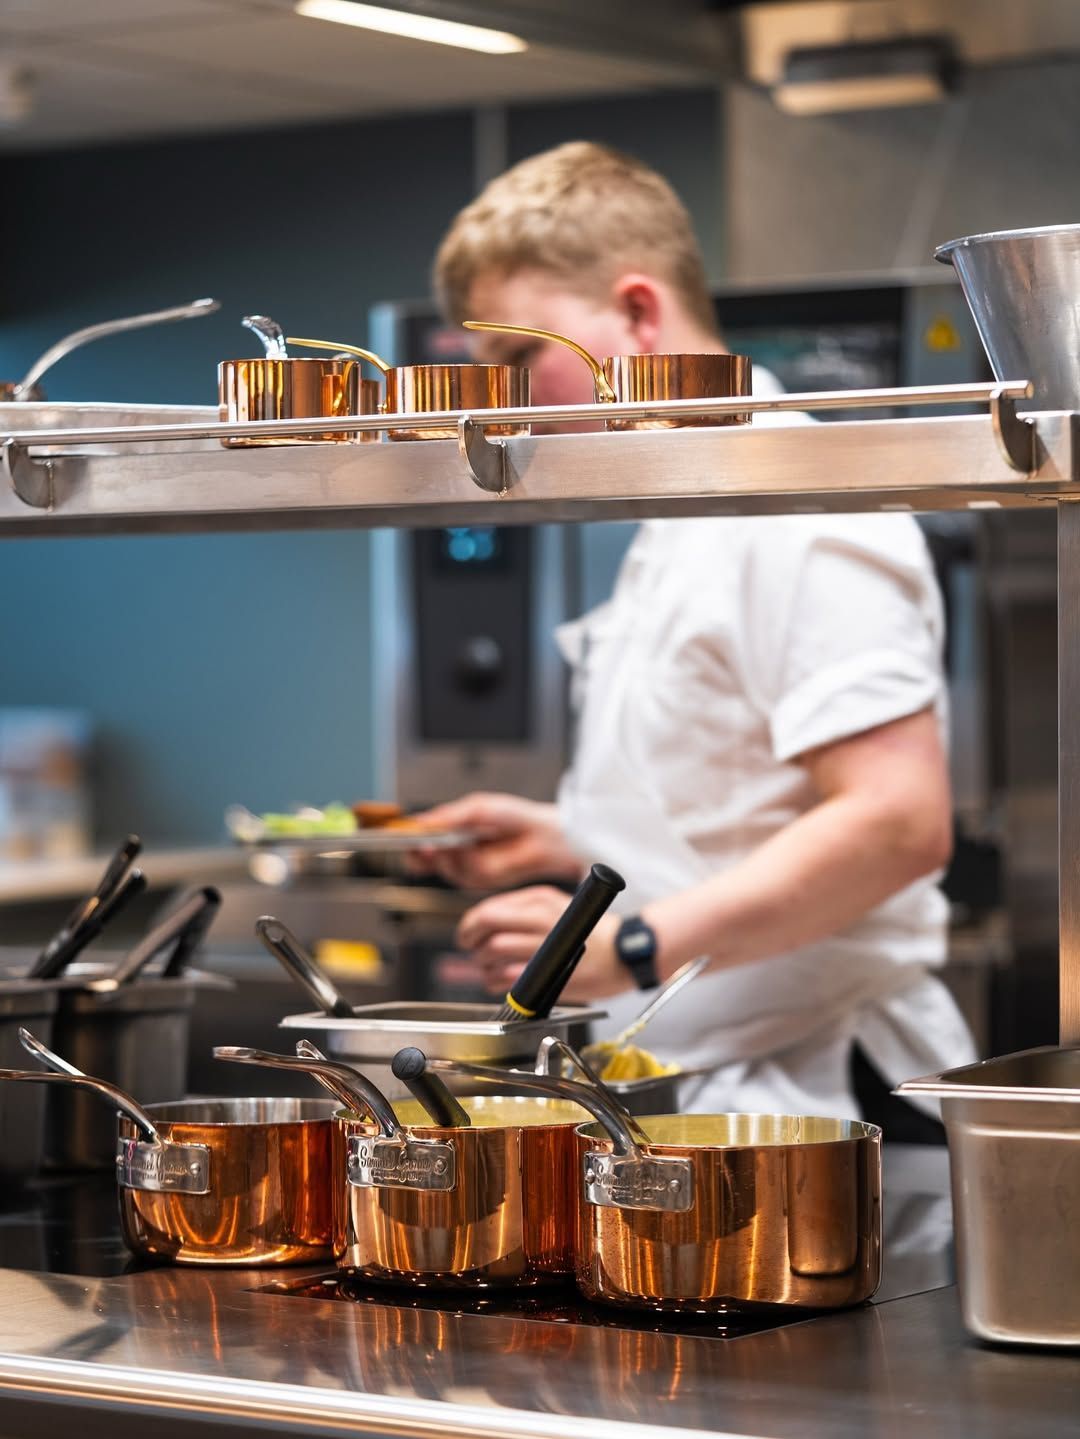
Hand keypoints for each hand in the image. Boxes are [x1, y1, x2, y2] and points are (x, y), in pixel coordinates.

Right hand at [405, 792, 584, 889]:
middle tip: (419, 846)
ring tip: (452, 843)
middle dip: (418, 855)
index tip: (398, 835)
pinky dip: (465, 863)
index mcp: (449, 828)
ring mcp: (464, 866)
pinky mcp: (477, 880)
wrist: (540, 836)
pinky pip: (462, 874)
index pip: (419, 836)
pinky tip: (471, 851)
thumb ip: (449, 816)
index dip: (406, 838)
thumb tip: (422, 821)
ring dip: (446, 857)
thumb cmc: (513, 817)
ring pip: (442, 867)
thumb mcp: (477, 808)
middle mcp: (453, 849)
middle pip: (422, 859)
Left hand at [454, 886, 625, 1002]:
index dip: (469, 925)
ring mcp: (544, 945)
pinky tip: (500, 981)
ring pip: (492, 953)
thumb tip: (487, 923)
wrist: (627, 952)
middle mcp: (540, 918)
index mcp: (539, 900)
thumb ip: (522, 911)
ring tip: (489, 968)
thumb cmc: (593, 931)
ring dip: (482, 964)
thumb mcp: (556, 906)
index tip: (467, 934)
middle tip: (474, 951)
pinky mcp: (550, 972)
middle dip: (472, 944)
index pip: (488, 909)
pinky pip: (506, 978)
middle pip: (486, 928)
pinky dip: (495, 982)